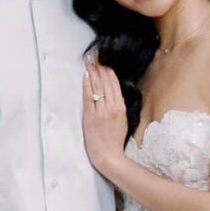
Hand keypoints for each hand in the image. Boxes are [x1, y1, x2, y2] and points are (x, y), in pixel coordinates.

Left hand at [82, 57, 129, 175]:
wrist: (108, 156)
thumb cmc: (115, 140)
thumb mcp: (123, 120)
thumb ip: (118, 106)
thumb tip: (113, 92)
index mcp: (121, 107)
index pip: (114, 83)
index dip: (108, 69)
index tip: (104, 59)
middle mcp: (112, 107)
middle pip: (106, 81)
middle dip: (100, 66)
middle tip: (95, 54)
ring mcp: (101, 111)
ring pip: (98, 87)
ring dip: (93, 71)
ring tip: (90, 60)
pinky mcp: (91, 117)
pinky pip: (89, 97)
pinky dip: (87, 85)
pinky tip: (86, 75)